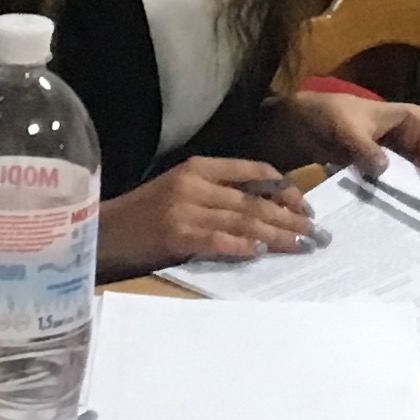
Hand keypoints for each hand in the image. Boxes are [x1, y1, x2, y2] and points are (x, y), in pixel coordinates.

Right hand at [103, 158, 316, 275]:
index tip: (306, 206)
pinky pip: (219, 240)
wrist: (103, 231)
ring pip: (244, 219)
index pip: (254, 170)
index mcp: (199, 167)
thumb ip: (217, 195)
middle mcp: (196, 183)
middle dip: (290, 216)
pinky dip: (242, 246)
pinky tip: (261, 251)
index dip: (285, 188)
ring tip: (302, 244)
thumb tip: (263, 211)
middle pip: (255, 199)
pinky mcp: (177, 234)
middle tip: (317, 231)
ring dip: (277, 234)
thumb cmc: (143, 215)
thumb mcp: (181, 191)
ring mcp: (186, 208)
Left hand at [283, 85, 419, 196]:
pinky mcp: (385, 170)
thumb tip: (384, 169)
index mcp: (413, 120)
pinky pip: (398, 186)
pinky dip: (398, 200)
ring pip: (417, 180)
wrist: (301, 121)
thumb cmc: (328, 115)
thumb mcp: (346, 129)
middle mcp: (413, 137)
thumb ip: (365, 149)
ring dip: (418, 200)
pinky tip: (401, 221)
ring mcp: (400, 155)